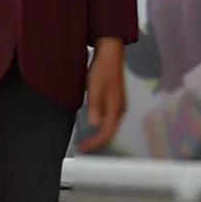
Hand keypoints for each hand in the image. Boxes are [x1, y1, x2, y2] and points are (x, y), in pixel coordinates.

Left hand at [77, 36, 126, 151]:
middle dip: (96, 141)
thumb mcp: (94, 89)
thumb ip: (95, 107)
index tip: (81, 147)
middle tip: (82, 145)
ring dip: (99, 134)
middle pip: (110, 132)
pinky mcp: (116, 100)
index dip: (94, 142)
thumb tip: (94, 124)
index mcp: (115, 109)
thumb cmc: (101, 71)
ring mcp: (119, 105)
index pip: (105, 133)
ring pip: (110, 126)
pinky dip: (101, 126)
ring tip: (86, 138)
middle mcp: (120, 110)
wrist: (111, 54)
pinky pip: (109, 119)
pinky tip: (92, 124)